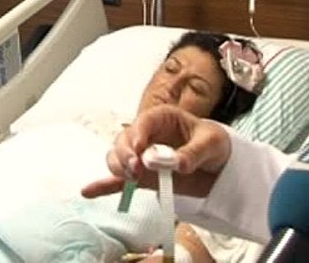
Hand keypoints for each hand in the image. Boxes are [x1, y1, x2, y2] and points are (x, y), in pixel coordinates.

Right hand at [81, 104, 231, 199]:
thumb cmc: (214, 144)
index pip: (143, 122)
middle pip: (123, 140)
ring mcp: (140, 156)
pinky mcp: (140, 176)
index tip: (140, 151)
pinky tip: (88, 191)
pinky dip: (103, 185)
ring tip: (133, 178)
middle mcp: (146, 135)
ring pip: (117, 158)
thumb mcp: (211, 144)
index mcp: (162, 118)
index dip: (138, 135)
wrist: (219, 164)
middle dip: (125, 154)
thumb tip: (174, 163)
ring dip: (119, 168)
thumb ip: (192, 153)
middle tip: (137, 170)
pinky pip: (118, 180)